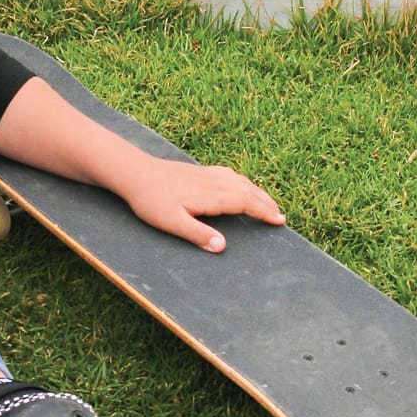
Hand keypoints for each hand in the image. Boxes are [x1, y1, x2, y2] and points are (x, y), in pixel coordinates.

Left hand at [117, 154, 285, 254]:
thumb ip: (197, 234)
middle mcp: (212, 181)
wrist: (135, 173)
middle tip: (281, 216)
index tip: (279, 221)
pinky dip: (242, 182)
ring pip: (239, 180)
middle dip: (265, 202)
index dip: (262, 211)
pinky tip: (241, 184)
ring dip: (256, 191)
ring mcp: (206, 173)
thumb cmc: (151, 201)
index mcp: (209, 195)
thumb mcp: (172, 222)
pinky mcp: (199, 170)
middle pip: (246, 190)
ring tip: (267, 203)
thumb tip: (222, 246)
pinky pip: (229, 174)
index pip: (244, 202)